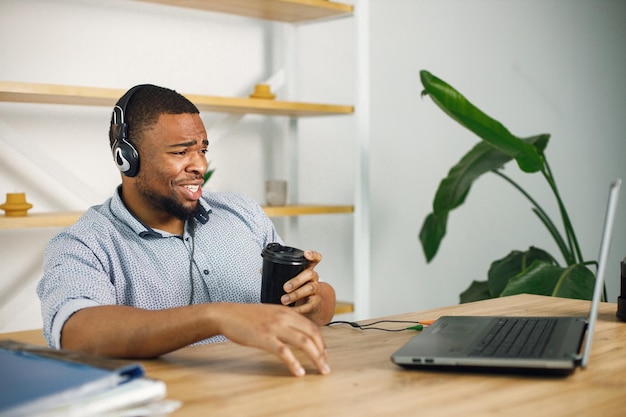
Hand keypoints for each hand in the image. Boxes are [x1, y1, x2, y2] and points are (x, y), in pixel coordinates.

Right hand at [213, 303, 330, 376]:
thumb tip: (297, 334)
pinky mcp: (265, 338)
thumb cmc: (247, 316)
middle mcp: (284, 317)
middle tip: (325, 364)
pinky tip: (299, 372)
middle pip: (312, 334)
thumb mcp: (270, 313)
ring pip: (303, 342)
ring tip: (321, 368)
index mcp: (287, 311)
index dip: (321, 341)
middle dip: (322, 350)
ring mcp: (275, 327)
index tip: (324, 353)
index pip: (312, 326)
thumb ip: (285, 320)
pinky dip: (294, 363)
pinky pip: (284, 352)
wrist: (227, 314)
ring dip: (316, 357)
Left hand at [280, 250, 335, 324]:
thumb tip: (262, 270)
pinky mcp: (315, 303)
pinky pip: (308, 306)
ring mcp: (315, 290)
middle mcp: (313, 278)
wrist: (313, 305)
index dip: (312, 255)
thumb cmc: (300, 289)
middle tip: (285, 287)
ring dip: (296, 295)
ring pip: (309, 289)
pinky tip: (290, 311)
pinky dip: (298, 309)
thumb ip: (281, 273)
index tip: (306, 254)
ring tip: (284, 300)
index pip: (314, 259)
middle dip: (297, 280)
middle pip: (309, 274)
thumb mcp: (294, 278)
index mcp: (307, 270)